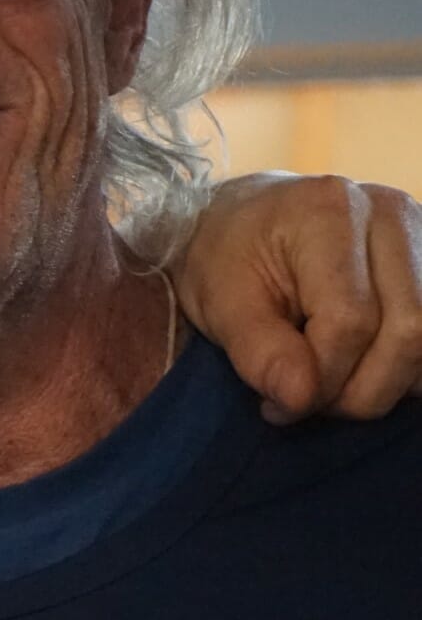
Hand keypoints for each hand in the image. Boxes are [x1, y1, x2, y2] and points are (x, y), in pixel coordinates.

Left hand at [177, 174, 421, 421]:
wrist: (247, 222)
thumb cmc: (227, 260)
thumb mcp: (218, 305)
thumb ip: (259, 353)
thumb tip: (300, 398)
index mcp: (328, 213)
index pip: (350, 322)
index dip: (320, 381)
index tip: (276, 406)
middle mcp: (390, 213)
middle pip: (408, 330)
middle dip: (360, 390)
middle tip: (309, 403)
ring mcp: (421, 232)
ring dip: (389, 383)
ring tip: (334, 388)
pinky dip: (408, 368)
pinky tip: (366, 371)